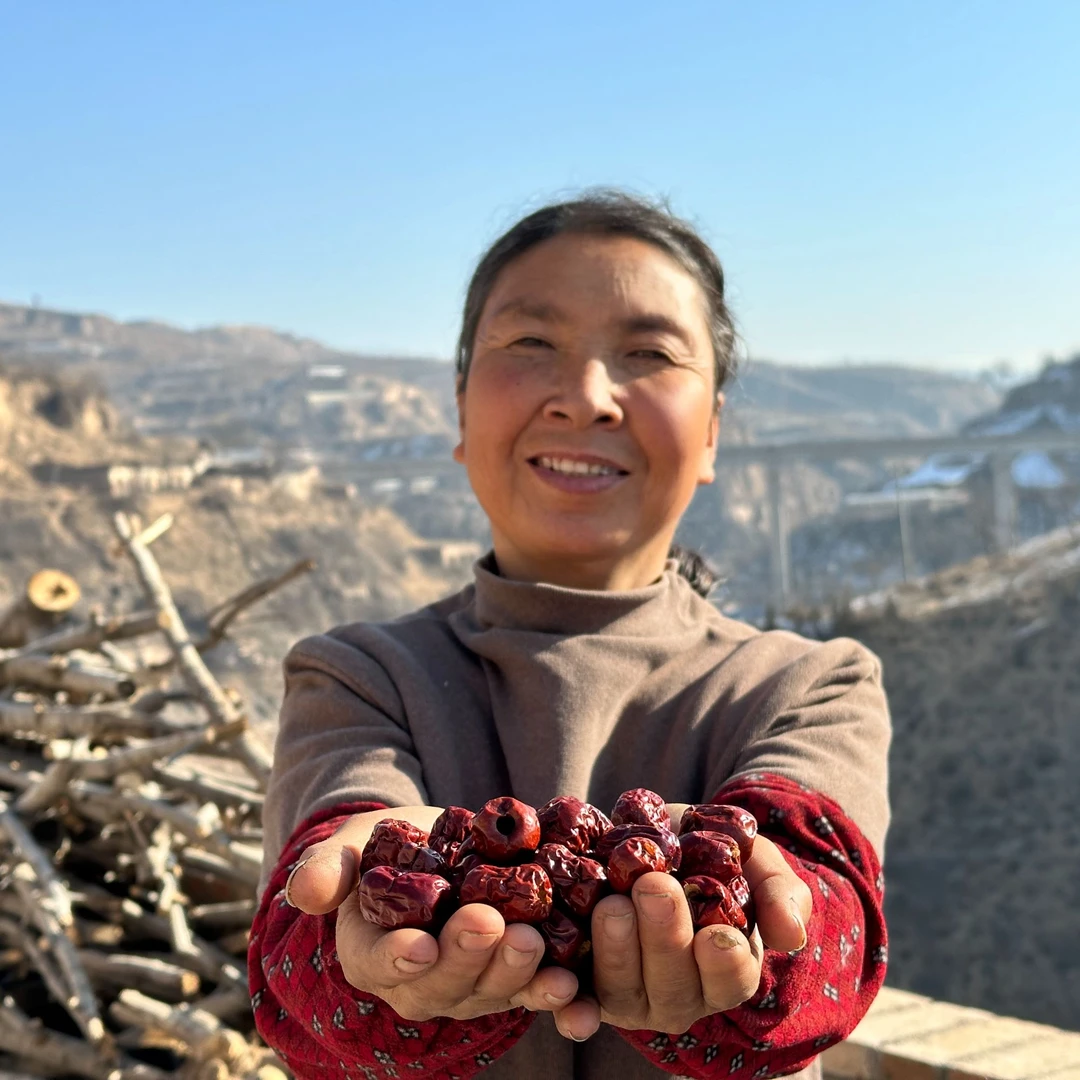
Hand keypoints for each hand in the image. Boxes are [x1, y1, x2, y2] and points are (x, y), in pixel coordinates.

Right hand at [285, 809, 580, 1022]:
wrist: (435, 845)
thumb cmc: (385, 848)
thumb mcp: (353, 845)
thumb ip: (328, 867)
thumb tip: (306, 890)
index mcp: (373, 952)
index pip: (380, 962)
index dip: (399, 958)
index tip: (420, 945)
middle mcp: (423, 979)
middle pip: (443, 983)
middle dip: (468, 958)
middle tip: (491, 925)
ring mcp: (473, 982)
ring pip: (493, 990)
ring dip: (516, 974)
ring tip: (535, 943)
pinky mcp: (516, 973)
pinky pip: (536, 993)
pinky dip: (559, 1000)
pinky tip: (576, 993)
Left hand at [552, 833, 811, 1040]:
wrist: (658, 835)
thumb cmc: (714, 852)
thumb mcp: (755, 859)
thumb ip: (779, 891)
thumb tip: (791, 932)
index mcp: (724, 970)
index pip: (729, 978)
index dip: (723, 962)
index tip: (718, 934)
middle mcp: (676, 993)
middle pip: (672, 988)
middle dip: (664, 941)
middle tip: (655, 888)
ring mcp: (626, 991)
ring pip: (621, 992)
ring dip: (617, 953)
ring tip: (613, 903)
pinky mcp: (581, 979)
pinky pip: (572, 999)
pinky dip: (565, 1001)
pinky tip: (559, 986)